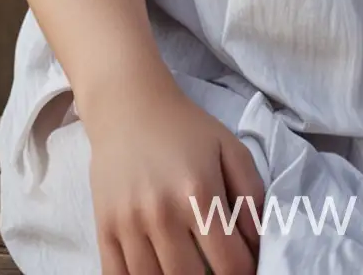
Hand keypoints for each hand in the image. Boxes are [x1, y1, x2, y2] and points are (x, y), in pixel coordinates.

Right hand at [81, 70, 264, 274]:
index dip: (244, 273)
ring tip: (186, 267)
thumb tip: (258, 243)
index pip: (230, 264)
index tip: (243, 266)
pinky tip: (155, 271)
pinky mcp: (104, 227)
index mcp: (199, 193)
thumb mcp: (230, 148)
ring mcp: (129, 223)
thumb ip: (252, 195)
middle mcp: (162, 213)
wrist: (129, 105)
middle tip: (213, 265)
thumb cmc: (185, 128)